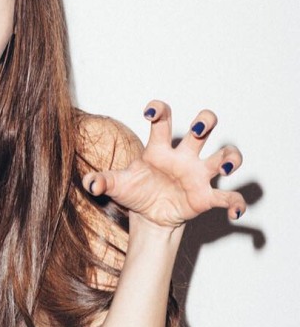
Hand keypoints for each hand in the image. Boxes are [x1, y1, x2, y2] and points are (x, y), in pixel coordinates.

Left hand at [82, 101, 244, 227]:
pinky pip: (228, 197)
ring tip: (225, 167)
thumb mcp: (117, 186)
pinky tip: (234, 212)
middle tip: (199, 128)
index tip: (151, 113)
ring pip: (224, 155)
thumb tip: (90, 183)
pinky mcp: (206, 196)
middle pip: (203, 128)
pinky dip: (236, 203)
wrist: (148, 217)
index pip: (163, 120)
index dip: (159, 110)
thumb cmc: (136, 192)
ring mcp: (197, 175)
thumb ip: (102, 181)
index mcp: (159, 149)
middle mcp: (183, 157)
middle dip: (206, 121)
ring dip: (231, 158)